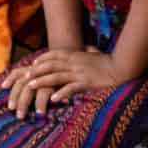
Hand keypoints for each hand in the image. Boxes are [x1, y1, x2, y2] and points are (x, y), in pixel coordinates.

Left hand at [5, 47, 121, 118]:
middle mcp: (74, 63)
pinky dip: (61, 93)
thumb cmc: (109, 62)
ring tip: (30, 86)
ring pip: (56, 76)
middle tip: (25, 77)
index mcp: (75, 55)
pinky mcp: (87, 83)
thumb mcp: (95, 54)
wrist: (122, 67)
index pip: (54, 55)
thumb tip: (87, 49)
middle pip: (50, 65)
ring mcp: (79, 73)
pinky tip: (53, 98)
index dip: (42, 59)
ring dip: (42, 81)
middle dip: (36, 71)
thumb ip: (88, 52)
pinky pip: (71, 88)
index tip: (32, 64)